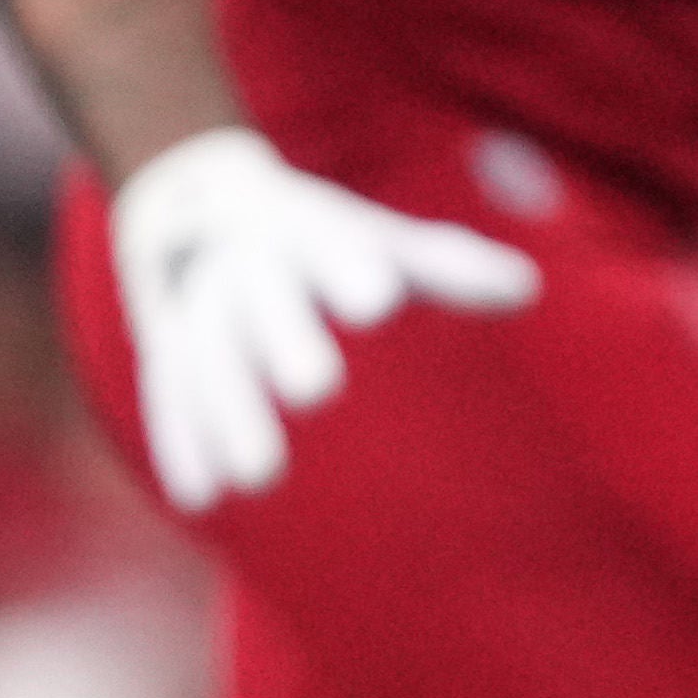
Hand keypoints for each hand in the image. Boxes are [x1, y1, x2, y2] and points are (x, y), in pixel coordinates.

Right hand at [109, 125, 536, 513]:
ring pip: (210, 356)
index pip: (328, 250)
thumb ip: (447, 266)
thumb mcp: (375, 239)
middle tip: (319, 389)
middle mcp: (247, 267)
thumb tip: (531, 288)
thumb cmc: (316, 238)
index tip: (379, 302)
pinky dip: (182, 443)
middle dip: (285, 339)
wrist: (191, 200)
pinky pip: (169, 394)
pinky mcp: (167, 349)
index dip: (350, 273)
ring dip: (229, 412)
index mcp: (305, 234)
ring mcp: (201, 307)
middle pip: (262, 301)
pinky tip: (201, 498)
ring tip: (261, 478)